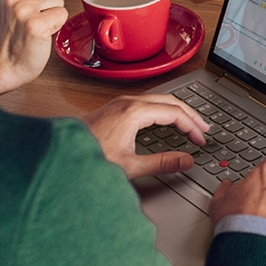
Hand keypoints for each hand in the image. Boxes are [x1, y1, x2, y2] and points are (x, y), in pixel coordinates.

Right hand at [0, 0, 67, 97]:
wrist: (6, 61)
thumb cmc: (10, 31)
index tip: (28, 0)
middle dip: (48, 0)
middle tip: (32, 15)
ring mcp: (22, 9)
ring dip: (51, 14)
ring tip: (36, 24)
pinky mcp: (35, 25)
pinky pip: (62, 14)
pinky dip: (56, 25)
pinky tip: (42, 32)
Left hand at [81, 94, 209, 178]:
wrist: (61, 152)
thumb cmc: (88, 156)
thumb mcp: (129, 165)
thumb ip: (162, 163)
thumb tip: (186, 160)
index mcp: (134, 112)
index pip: (174, 113)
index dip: (192, 126)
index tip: (200, 140)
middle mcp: (128, 102)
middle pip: (170, 101)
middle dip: (190, 114)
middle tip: (204, 128)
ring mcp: (121, 102)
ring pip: (159, 99)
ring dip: (177, 110)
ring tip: (191, 123)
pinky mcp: (116, 107)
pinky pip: (148, 101)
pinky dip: (164, 110)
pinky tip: (167, 120)